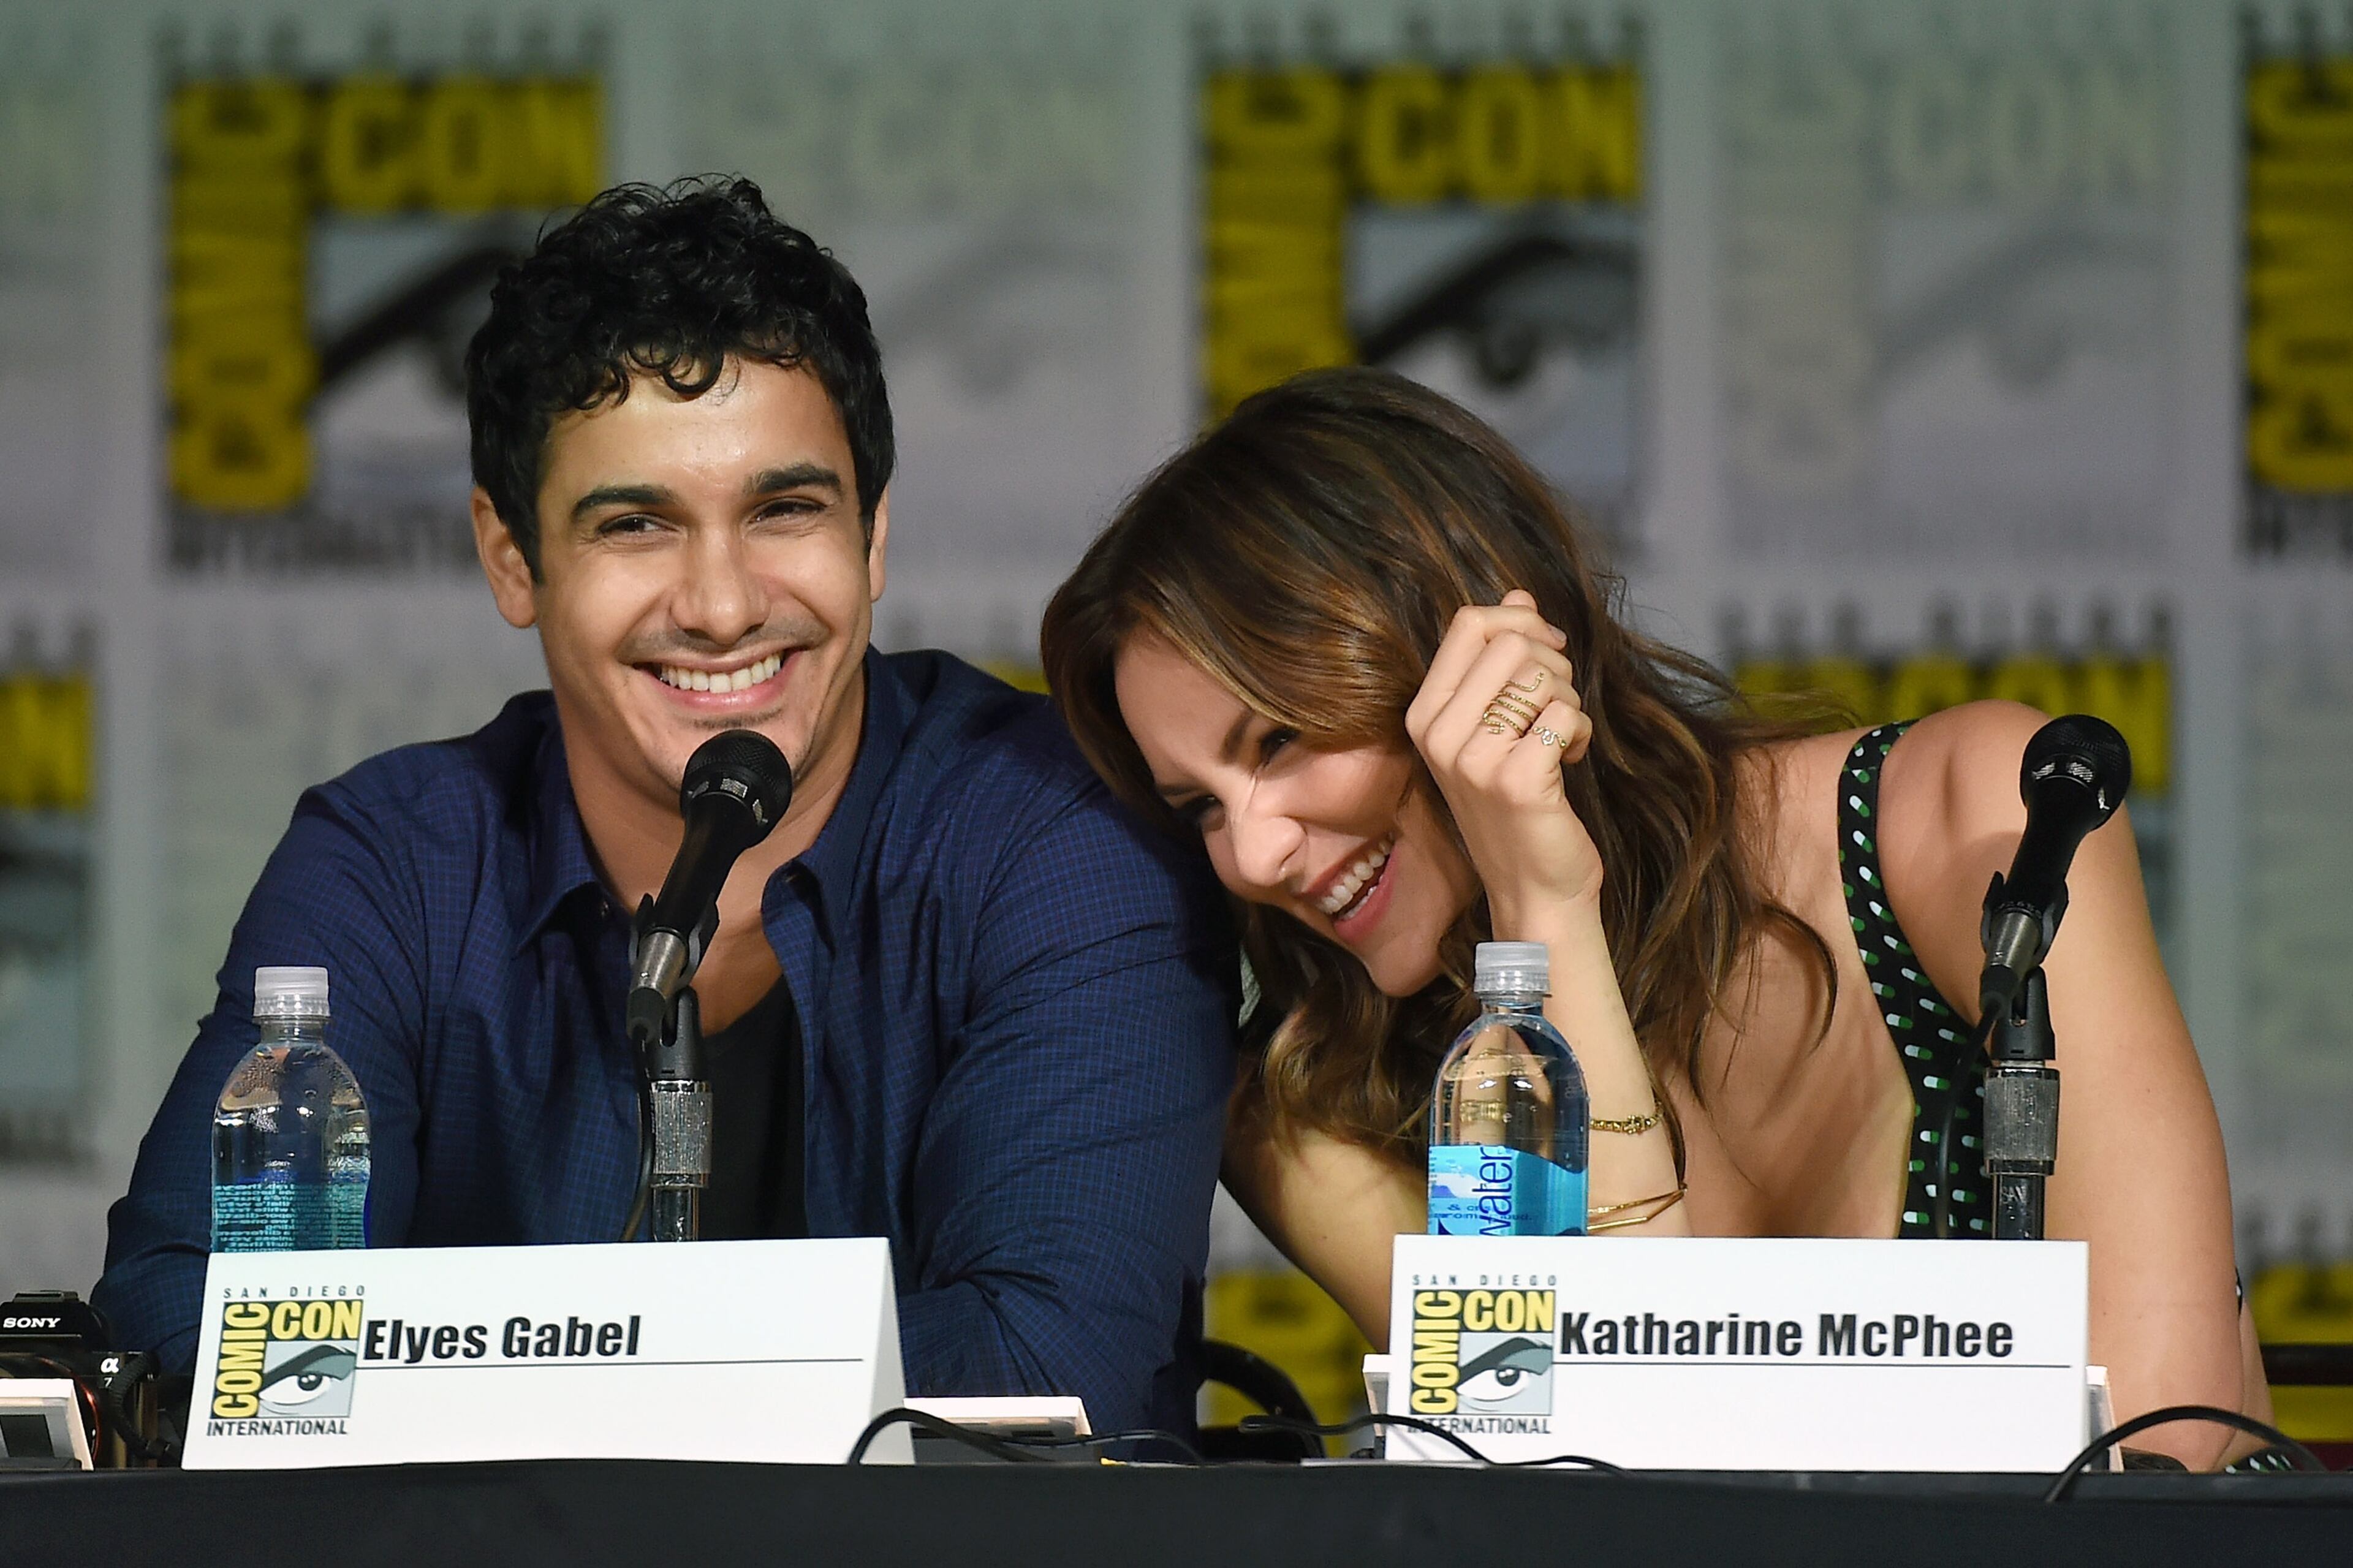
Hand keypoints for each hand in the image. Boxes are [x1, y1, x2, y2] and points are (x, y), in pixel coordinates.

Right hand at [1403, 591, 1599, 927]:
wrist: (1533, 884)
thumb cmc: (1517, 802)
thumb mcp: (1495, 725)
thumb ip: (1499, 660)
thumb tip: (1518, 594)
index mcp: (1424, 714)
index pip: (1469, 624)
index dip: (1520, 621)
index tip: (1549, 650)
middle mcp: (1438, 735)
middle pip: (1513, 643)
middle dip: (1555, 666)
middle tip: (1558, 707)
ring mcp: (1473, 760)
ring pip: (1543, 675)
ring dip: (1570, 700)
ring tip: (1560, 737)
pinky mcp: (1515, 781)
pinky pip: (1564, 714)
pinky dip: (1580, 732)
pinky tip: (1568, 760)